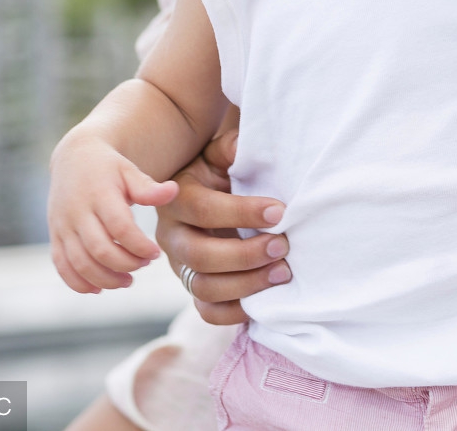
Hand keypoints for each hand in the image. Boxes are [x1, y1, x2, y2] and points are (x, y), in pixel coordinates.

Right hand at [48, 138, 177, 293]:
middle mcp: (77, 213)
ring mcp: (62, 226)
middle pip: (100, 250)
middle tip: (145, 264)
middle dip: (126, 264)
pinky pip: (62, 266)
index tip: (156, 253)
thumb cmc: (109, 168)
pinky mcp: (55, 237)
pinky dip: (78, 282)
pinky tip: (100, 288)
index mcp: (99, 195)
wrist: (73, 159)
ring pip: (80, 263)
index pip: (120, 228)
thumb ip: (148, 187)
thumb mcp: (130, 171)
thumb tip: (173, 192)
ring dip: (106, 279)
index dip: (139, 245)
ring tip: (128, 281)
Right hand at [156, 127, 291, 324]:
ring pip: (203, 287)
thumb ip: (231, 149)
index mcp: (178, 198)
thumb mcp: (221, 155)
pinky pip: (208, 311)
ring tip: (283, 272)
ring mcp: (180, 266)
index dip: (242, 213)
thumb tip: (243, 144)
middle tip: (283, 246)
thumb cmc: (222, 171)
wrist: (210, 193)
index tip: (280, 212)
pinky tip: (268, 299)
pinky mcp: (194, 287)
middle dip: (245, 254)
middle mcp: (172, 236)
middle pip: (199, 255)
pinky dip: (236, 312)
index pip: (203, 209)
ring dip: (246, 284)